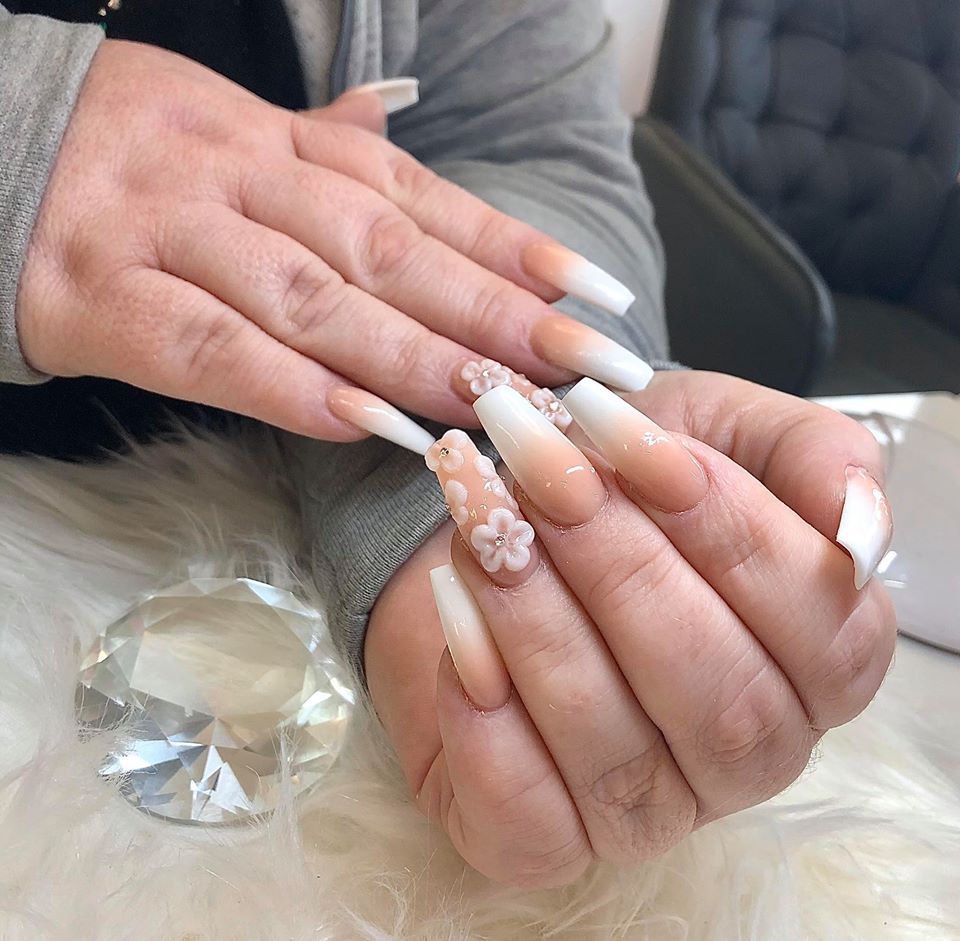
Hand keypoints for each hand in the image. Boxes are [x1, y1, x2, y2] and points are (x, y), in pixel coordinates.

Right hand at [16, 41, 639, 441]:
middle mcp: (242, 179)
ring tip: (500, 404)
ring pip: (315, 300)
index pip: (424, 200)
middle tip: (580, 367)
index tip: (595, 302)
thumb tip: (403, 127)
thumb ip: (323, 146)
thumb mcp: (237, 132)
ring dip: (414, 357)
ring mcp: (173, 236)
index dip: (515, 252)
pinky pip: (213, 349)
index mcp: (284, 143)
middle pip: (389, 253)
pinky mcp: (106, 301)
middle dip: (493, 314)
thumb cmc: (136, 160)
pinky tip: (371, 426)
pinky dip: (294, 389)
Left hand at [366, 370, 895, 886]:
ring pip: (614, 749)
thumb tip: (857, 520)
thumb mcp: (717, 430)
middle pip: (715, 692)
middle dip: (619, 569)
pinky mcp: (542, 838)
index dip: (728, 528)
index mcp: (814, 662)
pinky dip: (481, 713)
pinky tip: (454, 611)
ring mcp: (645, 811)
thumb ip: (807, 454)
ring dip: (537, 620)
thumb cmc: (616, 481)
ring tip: (486, 525)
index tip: (637, 446)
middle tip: (545, 478)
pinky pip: (523, 811)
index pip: (814, 621)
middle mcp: (743, 754)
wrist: (500, 523)